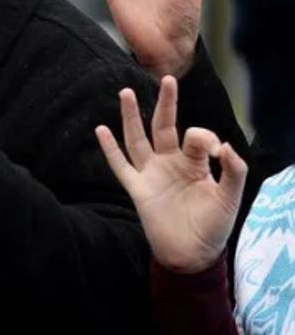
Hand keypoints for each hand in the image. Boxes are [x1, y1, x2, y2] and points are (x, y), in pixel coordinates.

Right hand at [95, 75, 245, 274]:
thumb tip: (225, 146)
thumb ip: (233, 171)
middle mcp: (171, 163)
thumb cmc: (214, 226)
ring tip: (125, 92)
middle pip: (164, 126)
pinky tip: (101, 130)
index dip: (206, 137)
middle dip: (166, 104)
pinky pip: (120, 166)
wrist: (192, 255)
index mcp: (194, 163)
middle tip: (167, 79)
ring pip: (138, 139)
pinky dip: (110, 149)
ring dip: (130, 117)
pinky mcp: (137, 189)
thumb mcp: (230, 197)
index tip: (218, 151)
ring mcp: (152, 174)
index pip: (195, 136)